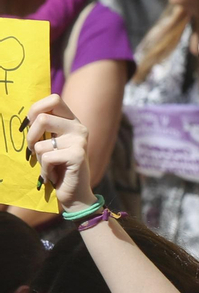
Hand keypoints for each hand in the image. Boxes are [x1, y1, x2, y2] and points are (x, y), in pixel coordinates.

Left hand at [25, 94, 91, 212]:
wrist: (74, 193)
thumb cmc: (58, 167)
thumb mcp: (50, 143)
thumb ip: (44, 127)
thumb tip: (24, 118)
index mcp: (72, 121)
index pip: (54, 99)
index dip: (35, 109)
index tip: (29, 126)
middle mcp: (79, 128)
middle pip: (43, 118)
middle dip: (30, 137)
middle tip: (34, 151)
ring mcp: (80, 141)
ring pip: (40, 143)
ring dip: (38, 158)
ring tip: (49, 166)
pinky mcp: (78, 155)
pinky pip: (46, 158)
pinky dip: (44, 170)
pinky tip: (53, 176)